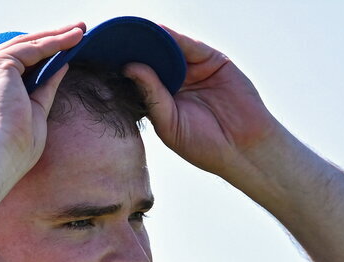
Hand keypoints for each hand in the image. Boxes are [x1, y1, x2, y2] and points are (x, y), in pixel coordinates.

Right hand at [0, 23, 84, 185]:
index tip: (64, 48)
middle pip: (20, 48)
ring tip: (80, 31)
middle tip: (76, 31)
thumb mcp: (34, 112)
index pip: (15, 62)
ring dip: (56, 36)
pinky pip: (32, 48)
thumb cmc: (13, 149)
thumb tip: (61, 67)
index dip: (41, 53)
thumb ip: (45, 88)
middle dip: (51, 38)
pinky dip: (54, 43)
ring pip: (27, 44)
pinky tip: (72, 40)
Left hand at [123, 26, 281, 183]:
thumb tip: (129, 67)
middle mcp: (177, 82)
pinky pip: (190, 45)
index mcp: (163, 100)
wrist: (243, 148)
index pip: (139, 77)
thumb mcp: (169, 123)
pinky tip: (156, 33)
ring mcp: (195, 70)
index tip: (100, 58)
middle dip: (134, 48)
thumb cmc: (204, 145)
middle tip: (110, 37)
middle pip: (151, 58)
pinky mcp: (213, 60)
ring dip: (151, 39)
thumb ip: (151, 95)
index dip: (123, 67)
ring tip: (130, 31)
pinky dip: (173, 37)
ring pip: (169, 48)